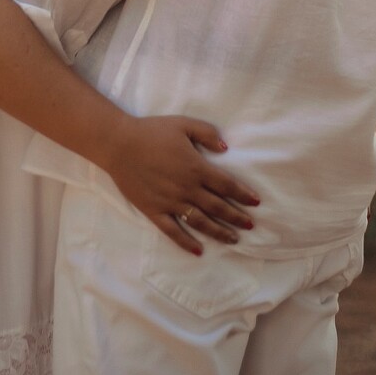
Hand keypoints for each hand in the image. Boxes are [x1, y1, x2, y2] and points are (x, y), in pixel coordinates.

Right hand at [98, 115, 260, 254]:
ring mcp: (171, 202)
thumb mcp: (183, 124)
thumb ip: (207, 134)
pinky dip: (187, 243)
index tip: (256, 203)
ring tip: (233, 239)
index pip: (227, 185)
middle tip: (250, 225)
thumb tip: (226, 148)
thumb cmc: (152, 131)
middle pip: (218, 207)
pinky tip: (198, 251)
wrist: (119, 144)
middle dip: (236, 217)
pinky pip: (173, 231)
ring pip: (200, 222)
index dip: (243, 194)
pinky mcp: (155, 211)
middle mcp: (187, 189)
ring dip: (219, 232)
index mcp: (196, 168)